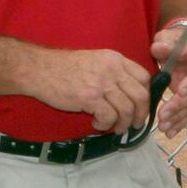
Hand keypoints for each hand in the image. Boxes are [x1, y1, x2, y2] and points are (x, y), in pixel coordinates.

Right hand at [32, 49, 151, 133]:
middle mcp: (112, 69)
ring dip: (123, 124)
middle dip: (140, 115)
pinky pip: (109, 116)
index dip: (146, 96)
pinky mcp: (90, 97)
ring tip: (115, 128)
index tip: (140, 108)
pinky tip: (97, 123)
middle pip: (140, 95)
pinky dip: (106, 124)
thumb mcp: (95, 61)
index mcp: (115, 59)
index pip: (144, 78)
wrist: (40, 69)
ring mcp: (101, 83)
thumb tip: (130, 94)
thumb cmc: (65, 67)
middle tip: (134, 125)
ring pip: (126, 109)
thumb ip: (114, 73)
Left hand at [151, 25, 186, 136]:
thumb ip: (164, 43)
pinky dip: (179, 123)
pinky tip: (169, 133)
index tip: (180, 91)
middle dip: (179, 105)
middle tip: (163, 114)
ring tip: (163, 127)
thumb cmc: (174, 41)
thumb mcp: (168, 37)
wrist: (182, 48)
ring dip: (178, 118)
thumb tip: (158, 49)